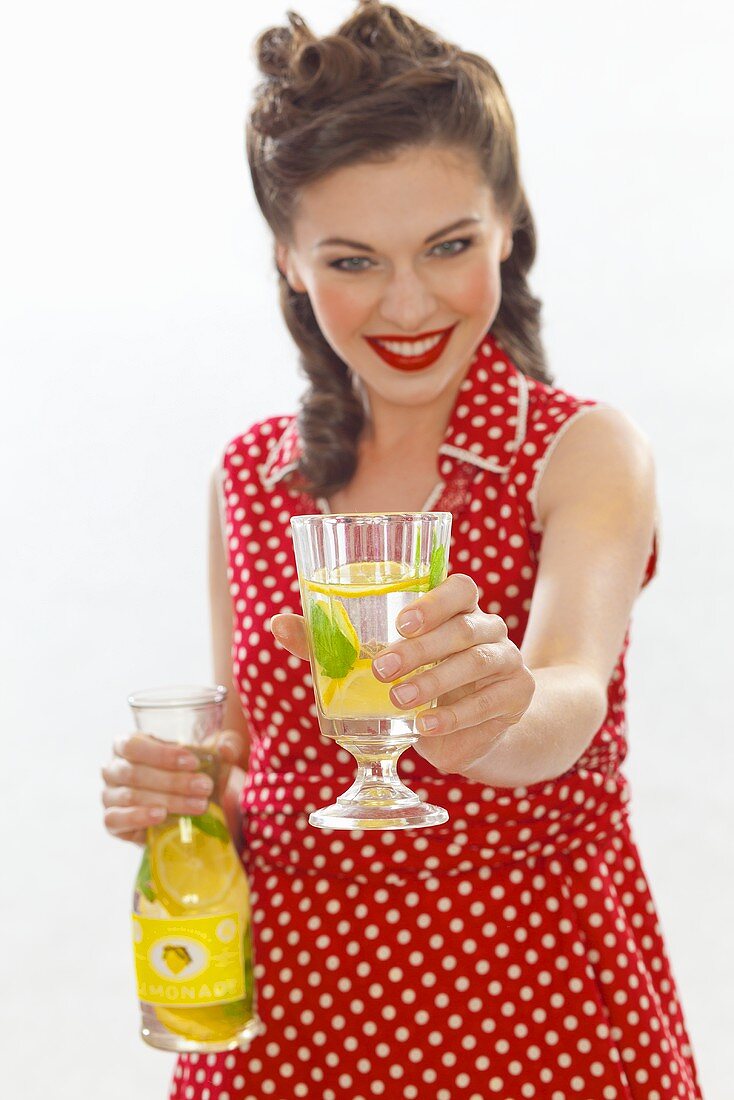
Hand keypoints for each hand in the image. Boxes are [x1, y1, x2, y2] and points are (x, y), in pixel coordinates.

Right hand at [101, 729, 246, 845]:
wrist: (186, 807)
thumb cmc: (194, 772)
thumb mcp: (213, 756)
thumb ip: (225, 746)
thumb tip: (226, 747)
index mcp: (128, 744)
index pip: (134, 744)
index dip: (162, 754)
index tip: (193, 762)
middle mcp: (113, 768)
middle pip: (135, 773)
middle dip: (173, 781)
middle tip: (204, 787)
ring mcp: (109, 795)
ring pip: (131, 796)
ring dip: (167, 800)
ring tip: (198, 805)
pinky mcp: (111, 822)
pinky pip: (115, 820)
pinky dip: (138, 817)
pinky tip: (161, 816)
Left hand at [271, 573, 534, 775]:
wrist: (470, 728)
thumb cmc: (415, 680)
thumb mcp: (373, 661)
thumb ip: (331, 642)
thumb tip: (277, 624)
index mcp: (456, 608)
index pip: (459, 587)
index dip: (433, 601)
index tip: (398, 622)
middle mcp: (487, 628)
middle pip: (465, 626)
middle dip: (423, 648)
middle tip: (383, 670)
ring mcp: (507, 661)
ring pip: (477, 661)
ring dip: (436, 682)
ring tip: (400, 701)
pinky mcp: (515, 696)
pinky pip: (488, 704)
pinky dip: (455, 717)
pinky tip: (425, 728)